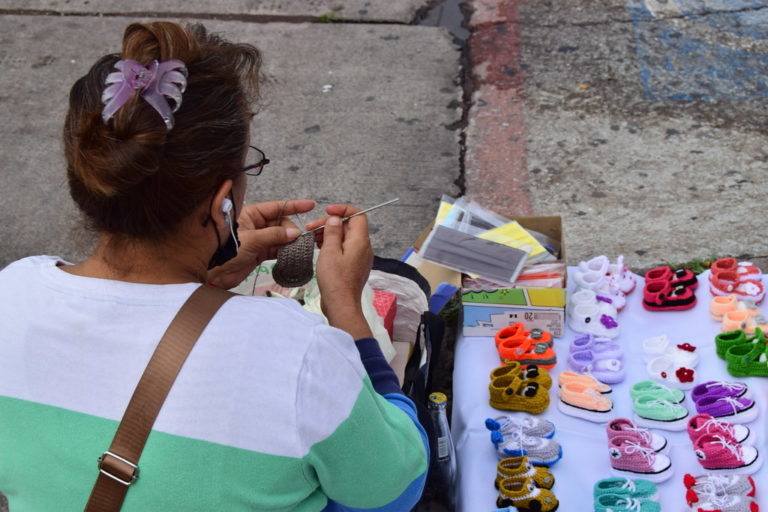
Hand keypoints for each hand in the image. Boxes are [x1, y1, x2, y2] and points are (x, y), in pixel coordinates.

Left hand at [206, 199, 314, 288]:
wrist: (213, 273)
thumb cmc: (225, 250)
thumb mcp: (252, 239)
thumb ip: (274, 235)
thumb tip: (294, 233)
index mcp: (250, 214)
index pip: (276, 207)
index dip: (293, 206)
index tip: (309, 204)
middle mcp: (255, 225)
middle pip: (280, 223)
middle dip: (291, 229)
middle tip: (298, 239)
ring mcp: (258, 239)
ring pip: (280, 237)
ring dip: (289, 242)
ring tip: (298, 247)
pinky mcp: (258, 253)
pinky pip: (276, 249)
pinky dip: (284, 252)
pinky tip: (291, 254)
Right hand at [312, 204, 373, 338]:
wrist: (341, 304)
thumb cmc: (335, 279)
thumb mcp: (330, 251)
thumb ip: (333, 232)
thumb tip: (336, 219)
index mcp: (360, 241)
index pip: (358, 215)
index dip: (343, 210)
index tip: (328, 211)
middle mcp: (363, 248)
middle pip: (349, 227)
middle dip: (330, 224)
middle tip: (311, 227)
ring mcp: (359, 258)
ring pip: (345, 238)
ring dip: (329, 235)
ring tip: (311, 238)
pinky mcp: (353, 266)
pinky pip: (344, 250)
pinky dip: (332, 246)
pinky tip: (318, 248)